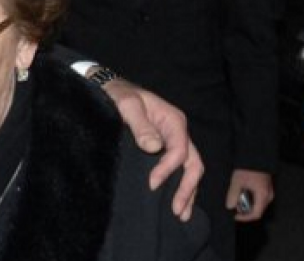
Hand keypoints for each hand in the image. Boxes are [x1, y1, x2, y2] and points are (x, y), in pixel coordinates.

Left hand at [103, 77, 202, 220]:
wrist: (110, 90)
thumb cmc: (118, 95)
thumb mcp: (127, 105)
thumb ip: (140, 125)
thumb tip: (154, 147)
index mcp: (173, 120)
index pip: (179, 150)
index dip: (168, 169)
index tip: (152, 184)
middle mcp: (177, 132)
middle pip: (193, 163)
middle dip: (187, 188)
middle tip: (176, 210)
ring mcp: (172, 141)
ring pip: (189, 169)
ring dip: (187, 191)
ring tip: (180, 214)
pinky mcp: (164, 149)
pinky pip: (178, 169)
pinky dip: (179, 185)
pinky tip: (174, 201)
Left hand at [226, 169, 273, 221]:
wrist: (255, 156)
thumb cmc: (247, 168)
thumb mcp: (237, 182)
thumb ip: (233, 195)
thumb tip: (229, 207)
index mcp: (263, 196)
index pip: (256, 214)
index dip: (244, 218)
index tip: (234, 216)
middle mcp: (268, 196)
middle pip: (257, 210)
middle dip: (244, 210)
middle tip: (233, 205)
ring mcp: (268, 192)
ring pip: (257, 204)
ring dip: (246, 203)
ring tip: (236, 197)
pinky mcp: (266, 188)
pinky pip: (258, 198)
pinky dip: (249, 198)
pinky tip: (241, 191)